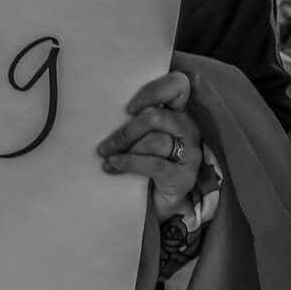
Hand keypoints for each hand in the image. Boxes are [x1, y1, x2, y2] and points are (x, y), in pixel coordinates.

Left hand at [97, 70, 201, 220]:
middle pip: (156, 117)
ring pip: (154, 140)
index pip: (177, 86)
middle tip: (103, 147)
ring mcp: (190, 152)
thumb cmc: (144, 163)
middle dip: (125, 131)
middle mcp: (188, 128)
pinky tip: (114, 166)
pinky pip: (154, 164)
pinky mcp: (185, 175)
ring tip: (106, 158)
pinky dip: (130, 163)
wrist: (158, 203)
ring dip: (125, 149)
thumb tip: (100, 115)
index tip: (128, 109)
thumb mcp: (139, 138)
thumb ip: (133, 122)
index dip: (152, 92)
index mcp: (178, 112)